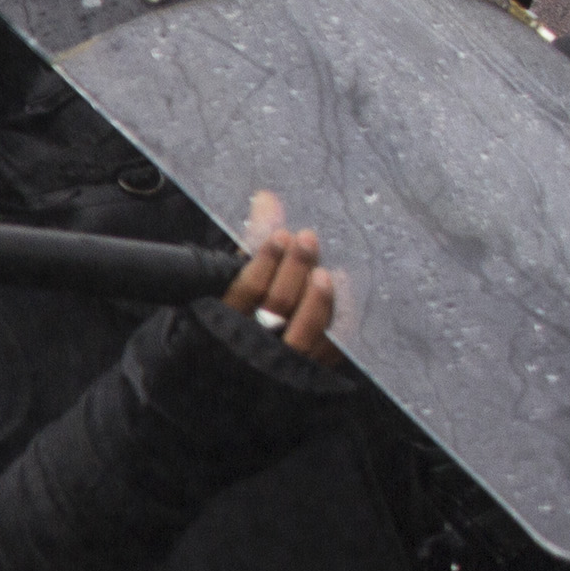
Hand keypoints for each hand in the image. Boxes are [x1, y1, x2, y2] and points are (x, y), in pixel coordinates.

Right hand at [224, 192, 341, 362]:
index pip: (246, 290)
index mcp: (225, 321)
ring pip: (304, 332)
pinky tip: (344, 296)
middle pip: (277, 307)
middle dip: (295, 270)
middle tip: (307, 240)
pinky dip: (339, 321)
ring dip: (318, 298)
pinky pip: (329, 348)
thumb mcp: (232, 279)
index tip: (280, 235)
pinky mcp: (308, 372)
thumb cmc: (234, 315)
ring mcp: (282, 363)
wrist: (233, 371)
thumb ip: (251, 242)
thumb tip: (267, 198)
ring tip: (327, 272)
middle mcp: (253, 345)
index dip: (264, 262)